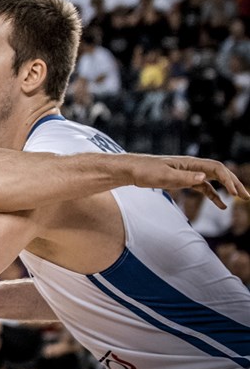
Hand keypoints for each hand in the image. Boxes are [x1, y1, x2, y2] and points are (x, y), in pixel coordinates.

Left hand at [130, 155, 247, 208]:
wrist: (130, 170)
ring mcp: (188, 173)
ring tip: (240, 198)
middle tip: (246, 196)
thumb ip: (184, 178)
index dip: (228, 179)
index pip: (216, 168)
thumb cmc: (144, 171)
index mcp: (189, 163)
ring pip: (214, 180)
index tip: (234, 193)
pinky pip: (203, 187)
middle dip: (235, 183)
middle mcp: (192, 166)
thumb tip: (204, 178)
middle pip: (220, 172)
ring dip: (228, 189)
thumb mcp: (164, 176)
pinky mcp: (183, 180)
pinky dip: (214, 195)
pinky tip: (221, 205)